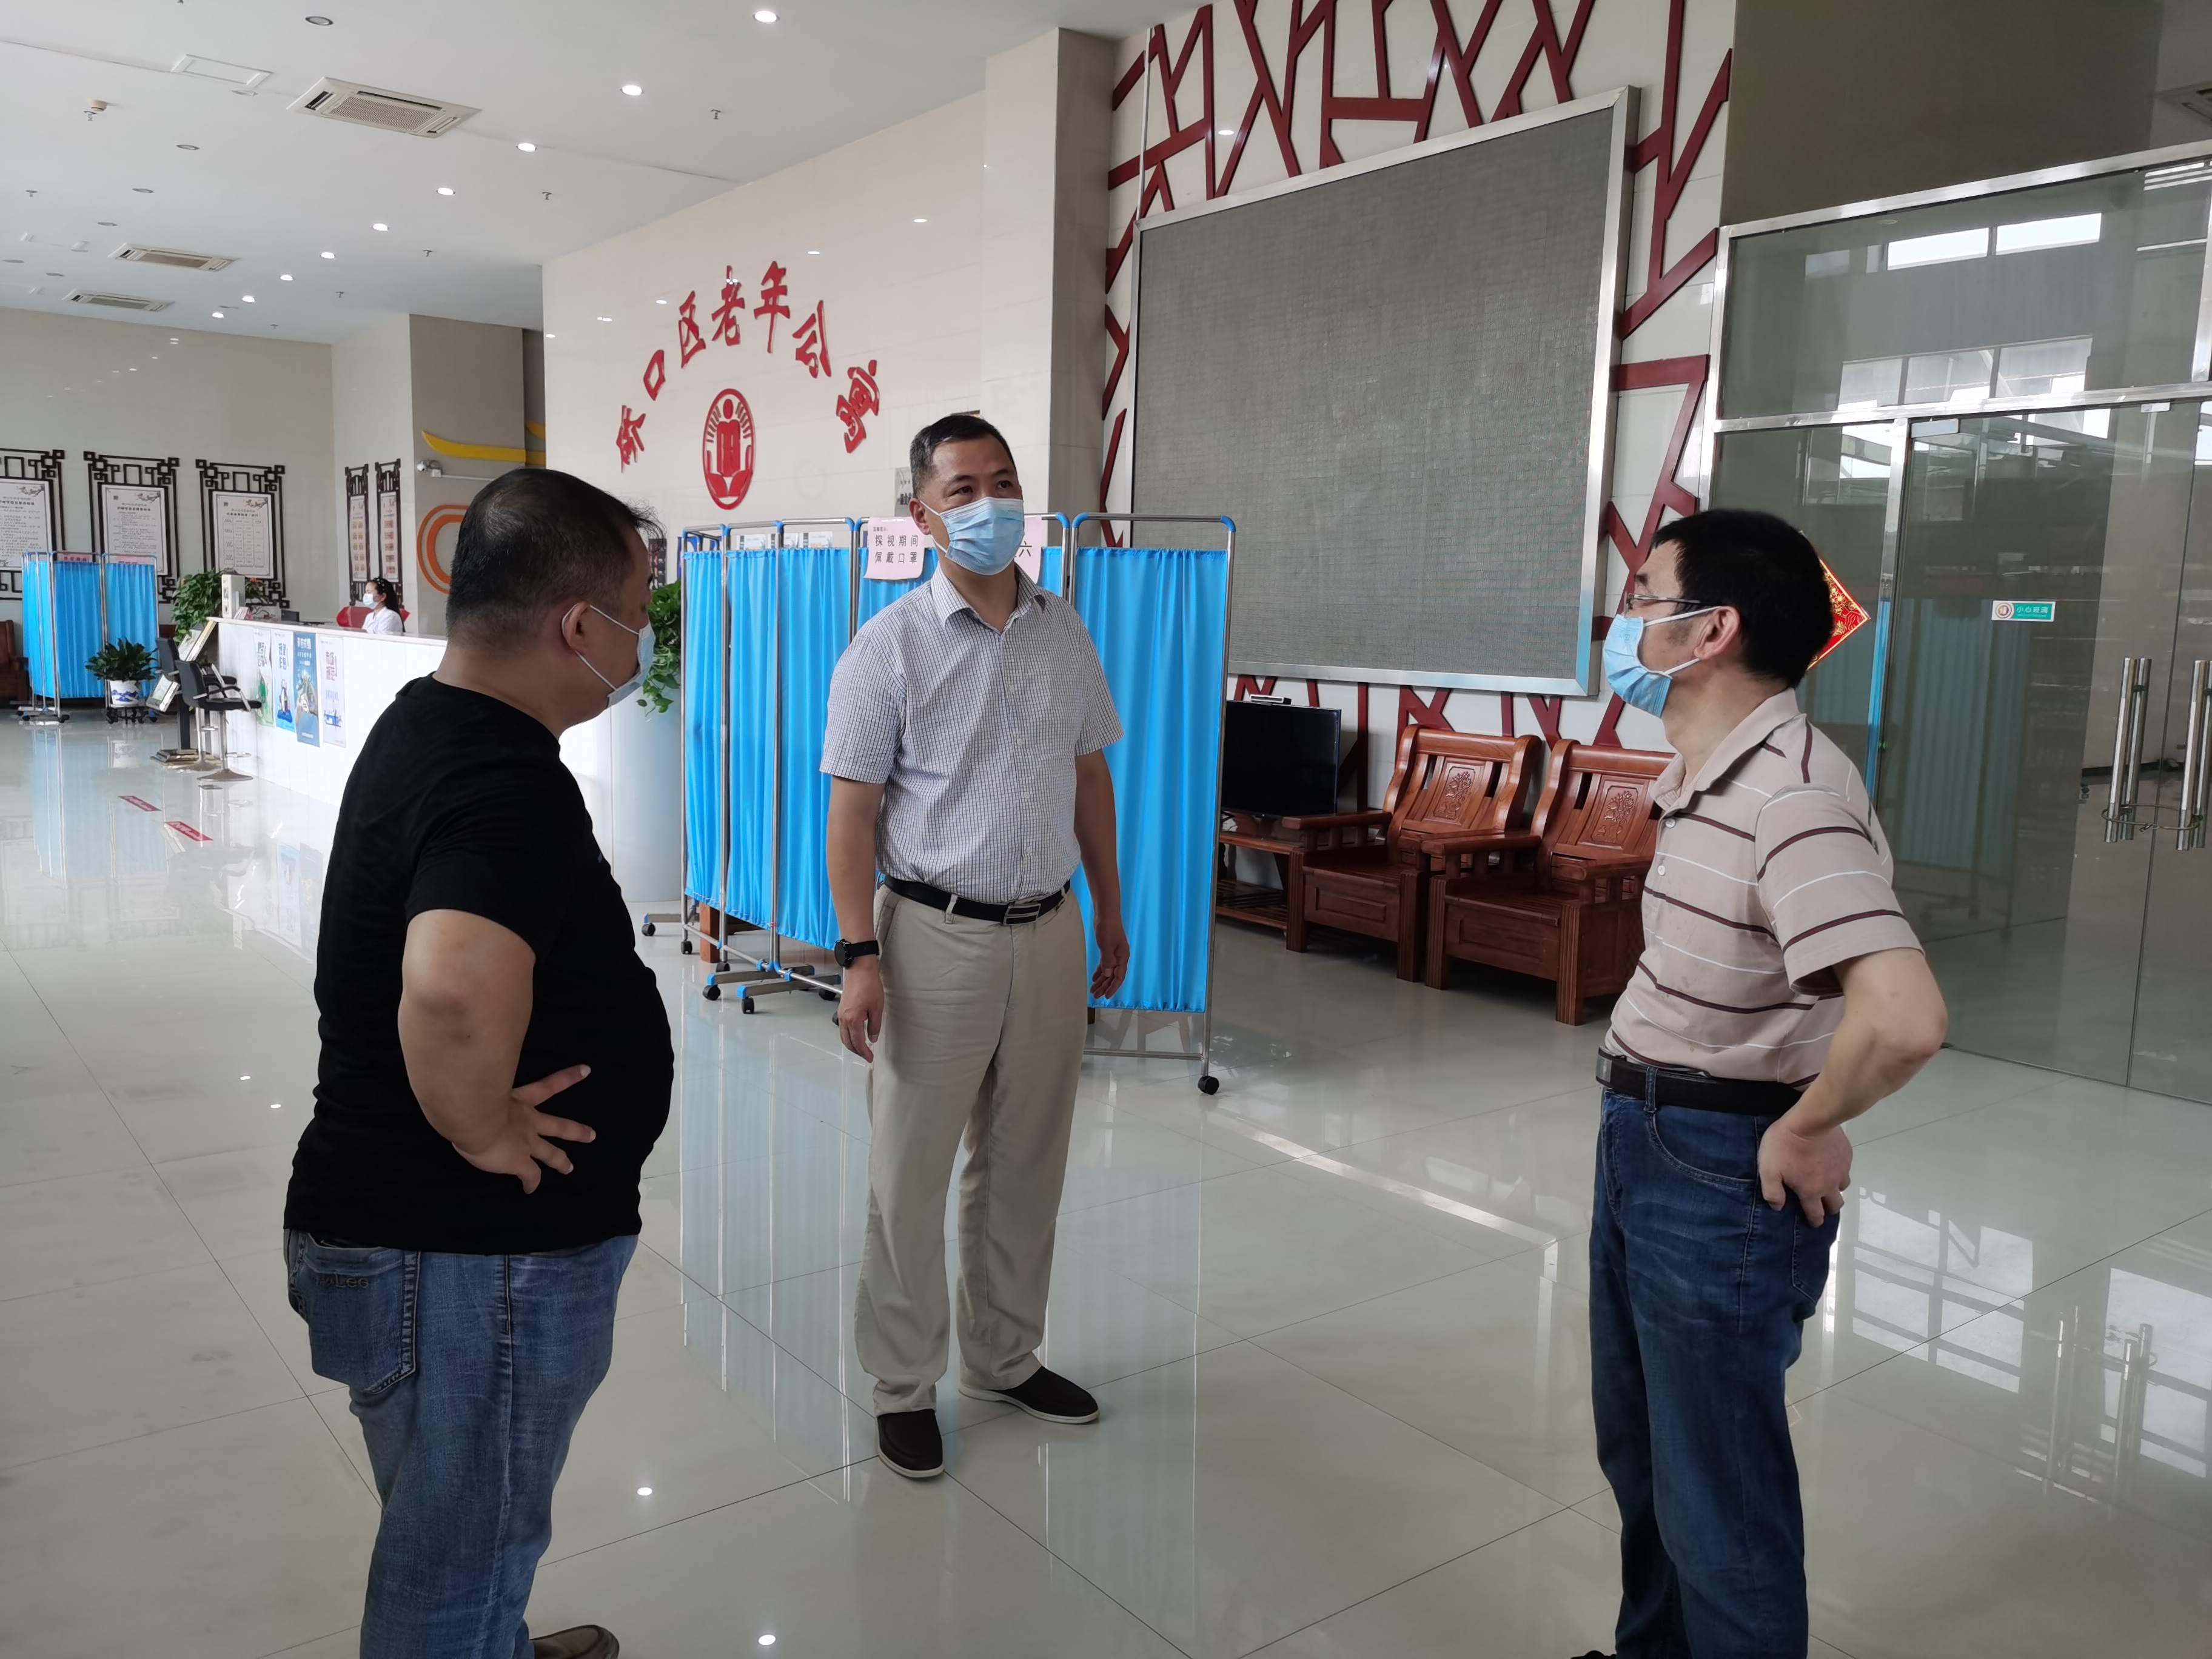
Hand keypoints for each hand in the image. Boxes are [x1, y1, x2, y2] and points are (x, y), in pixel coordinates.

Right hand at [448, 1064, 596, 1193]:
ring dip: (561, 1161)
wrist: (474, 1117)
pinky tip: (530, 1189)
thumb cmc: (473, 1097)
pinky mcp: (519, 1162)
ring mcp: (526, 1142)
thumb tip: (468, 1082)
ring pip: (550, 1153)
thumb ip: (483, 1085)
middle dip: (575, 1131)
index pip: (547, 1086)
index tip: (586, 1071)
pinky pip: (530, 1175)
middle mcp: (527, 1121)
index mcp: (519, 1100)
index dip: (567, 1078)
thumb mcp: (482, 1085)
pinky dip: (531, 1183)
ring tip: (570, 1168)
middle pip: (558, 1126)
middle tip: (592, 1135)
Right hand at [838, 957, 883, 1062]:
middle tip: (866, 1055)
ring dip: (851, 1044)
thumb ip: (874, 1025)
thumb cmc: (868, 985)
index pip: (857, 1042)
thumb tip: (872, 1037)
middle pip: (847, 1041)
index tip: (869, 1057)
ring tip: (861, 1048)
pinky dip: (848, 1035)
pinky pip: (843, 1028)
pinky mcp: (842, 1009)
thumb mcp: (877, 1008)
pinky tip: (856, 1034)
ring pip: (843, 1035)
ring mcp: (841, 1013)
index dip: (864, 1052)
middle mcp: (844, 1018)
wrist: (860, 970)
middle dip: (856, 1051)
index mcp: (853, 1019)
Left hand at [1091, 910, 1129, 998]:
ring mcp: (1114, 954)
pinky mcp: (1107, 950)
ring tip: (1093, 990)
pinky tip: (1094, 978)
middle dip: (1105, 987)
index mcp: (1122, 957)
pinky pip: (1104, 965)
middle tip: (1096, 996)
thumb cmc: (1108, 929)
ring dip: (1101, 981)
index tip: (1107, 996)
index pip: (1119, 976)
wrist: (1106, 914)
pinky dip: (1100, 972)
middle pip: (1113, 976)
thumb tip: (1107, 975)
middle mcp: (1119, 957)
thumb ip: (1108, 961)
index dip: (1113, 987)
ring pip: (1108, 972)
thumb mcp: (1107, 946)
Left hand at [1758, 1114, 1851, 1225]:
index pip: (1816, 1214)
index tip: (1813, 1221)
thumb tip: (1778, 1207)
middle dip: (1828, 1209)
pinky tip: (1831, 1164)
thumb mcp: (1768, 1169)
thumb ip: (1772, 1191)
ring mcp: (1841, 1170)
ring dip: (1835, 1190)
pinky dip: (1839, 1172)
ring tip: (1825, 1183)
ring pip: (1842, 1188)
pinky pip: (1845, 1170)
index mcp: (1811, 1191)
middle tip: (1820, 1204)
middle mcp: (1829, 1185)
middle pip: (1835, 1206)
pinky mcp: (1847, 1156)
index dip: (1814, 1221)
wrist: (1810, 1120)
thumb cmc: (1785, 1145)